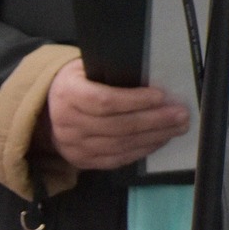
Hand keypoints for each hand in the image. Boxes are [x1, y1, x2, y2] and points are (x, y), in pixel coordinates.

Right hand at [42, 59, 188, 172]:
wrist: (47, 110)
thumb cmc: (79, 82)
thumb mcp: (87, 68)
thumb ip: (111, 73)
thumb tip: (153, 76)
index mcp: (68, 93)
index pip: (103, 101)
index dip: (134, 100)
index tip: (161, 96)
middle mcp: (67, 123)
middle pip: (116, 126)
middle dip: (154, 120)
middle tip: (181, 114)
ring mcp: (73, 146)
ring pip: (119, 145)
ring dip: (154, 137)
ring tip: (177, 128)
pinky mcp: (82, 161)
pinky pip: (116, 159)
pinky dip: (141, 151)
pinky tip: (160, 140)